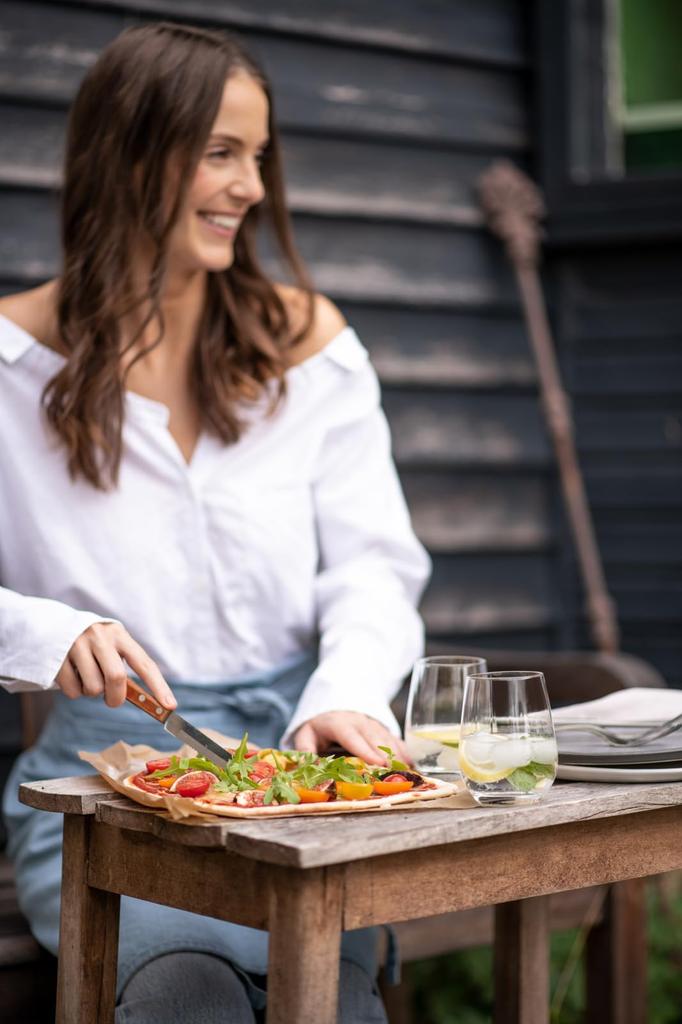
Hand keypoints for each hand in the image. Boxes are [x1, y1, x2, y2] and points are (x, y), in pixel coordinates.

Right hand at [56, 622, 176, 709]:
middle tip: (112, 700)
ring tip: (88, 678)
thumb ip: (124, 667)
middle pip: (116, 678)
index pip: (144, 664)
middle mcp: (100, 637)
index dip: (158, 686)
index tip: (170, 706)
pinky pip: (72, 690)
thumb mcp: (113, 647)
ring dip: (93, 693)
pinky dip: (75, 692)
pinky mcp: (58, 657)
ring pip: (93, 688)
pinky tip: (73, 676)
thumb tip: (144, 701)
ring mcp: (78, 645)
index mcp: (120, 635)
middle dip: (116, 697)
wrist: (58, 625)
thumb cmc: (96, 644)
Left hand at [293, 710, 411, 765]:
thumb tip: (306, 766)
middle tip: (396, 776)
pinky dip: (405, 754)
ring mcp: (374, 725)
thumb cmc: (320, 728)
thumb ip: (305, 750)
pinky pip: (397, 741)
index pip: (353, 736)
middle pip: (375, 739)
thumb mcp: (306, 735)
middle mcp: (360, 722)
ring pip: (389, 740)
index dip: (366, 750)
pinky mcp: (384, 730)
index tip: (378, 764)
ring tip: (407, 775)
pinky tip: (412, 768)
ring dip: (398, 757)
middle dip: (386, 757)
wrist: (333, 708)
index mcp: (339, 723)